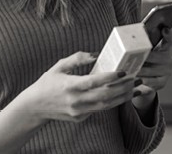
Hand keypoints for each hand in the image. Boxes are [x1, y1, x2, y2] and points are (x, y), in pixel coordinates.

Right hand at [14, 52, 138, 124]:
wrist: (35, 107)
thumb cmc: (48, 83)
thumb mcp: (60, 66)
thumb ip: (78, 58)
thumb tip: (97, 54)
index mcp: (70, 86)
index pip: (94, 82)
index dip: (110, 77)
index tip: (124, 71)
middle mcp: (75, 100)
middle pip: (105, 96)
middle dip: (124, 88)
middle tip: (137, 79)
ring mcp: (78, 111)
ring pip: (106, 105)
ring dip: (123, 97)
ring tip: (137, 88)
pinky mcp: (80, 117)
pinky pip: (100, 109)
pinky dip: (113, 102)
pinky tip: (123, 95)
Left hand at [133, 27, 171, 102]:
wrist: (150, 80)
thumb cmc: (145, 62)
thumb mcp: (146, 52)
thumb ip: (142, 45)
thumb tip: (127, 36)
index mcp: (165, 49)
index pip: (170, 40)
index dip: (168, 35)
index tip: (164, 30)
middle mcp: (168, 59)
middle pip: (157, 56)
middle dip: (145, 57)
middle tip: (133, 56)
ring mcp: (167, 72)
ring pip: (151, 70)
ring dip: (139, 70)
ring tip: (128, 69)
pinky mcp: (162, 82)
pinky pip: (151, 81)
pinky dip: (142, 80)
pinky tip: (133, 79)